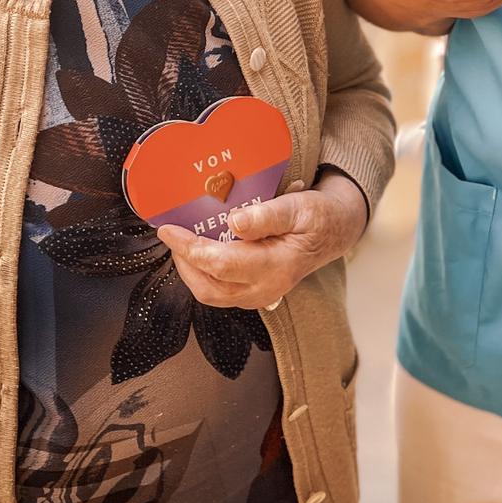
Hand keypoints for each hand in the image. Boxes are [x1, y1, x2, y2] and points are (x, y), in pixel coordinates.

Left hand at [156, 169, 367, 310]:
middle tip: (171, 233)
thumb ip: (267, 216)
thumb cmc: (317, 216)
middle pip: (209, 286)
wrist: (333, 232)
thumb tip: (234, 222)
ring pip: (210, 293)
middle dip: (183, 261)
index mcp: (276, 266)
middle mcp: (265, 288)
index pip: (221, 264)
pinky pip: (219, 291)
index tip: (168, 229)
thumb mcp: (299, 206)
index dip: (189, 248)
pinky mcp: (253, 293)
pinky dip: (202, 273)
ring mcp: (259, 296)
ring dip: (190, 269)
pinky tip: (198, 251)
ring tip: (181, 241)